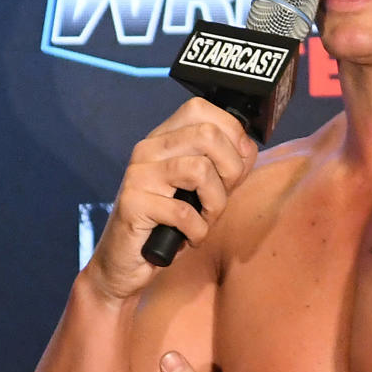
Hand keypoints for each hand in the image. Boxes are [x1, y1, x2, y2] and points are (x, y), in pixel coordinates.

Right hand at [87, 97, 258, 301]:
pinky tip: (189, 237)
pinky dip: (197, 231)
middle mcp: (148, 149)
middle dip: (231, 171)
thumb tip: (247, 148)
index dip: (231, 133)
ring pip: (200, 170)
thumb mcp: (203, 190)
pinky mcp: (133, 204)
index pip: (201, 108)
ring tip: (204, 220)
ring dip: (215, 205)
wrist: (124, 263)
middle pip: (208, 135)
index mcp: (164, 139)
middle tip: (220, 198)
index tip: (235, 165)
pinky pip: (184, 212)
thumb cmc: (169, 225)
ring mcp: (138, 174)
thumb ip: (224, 166)